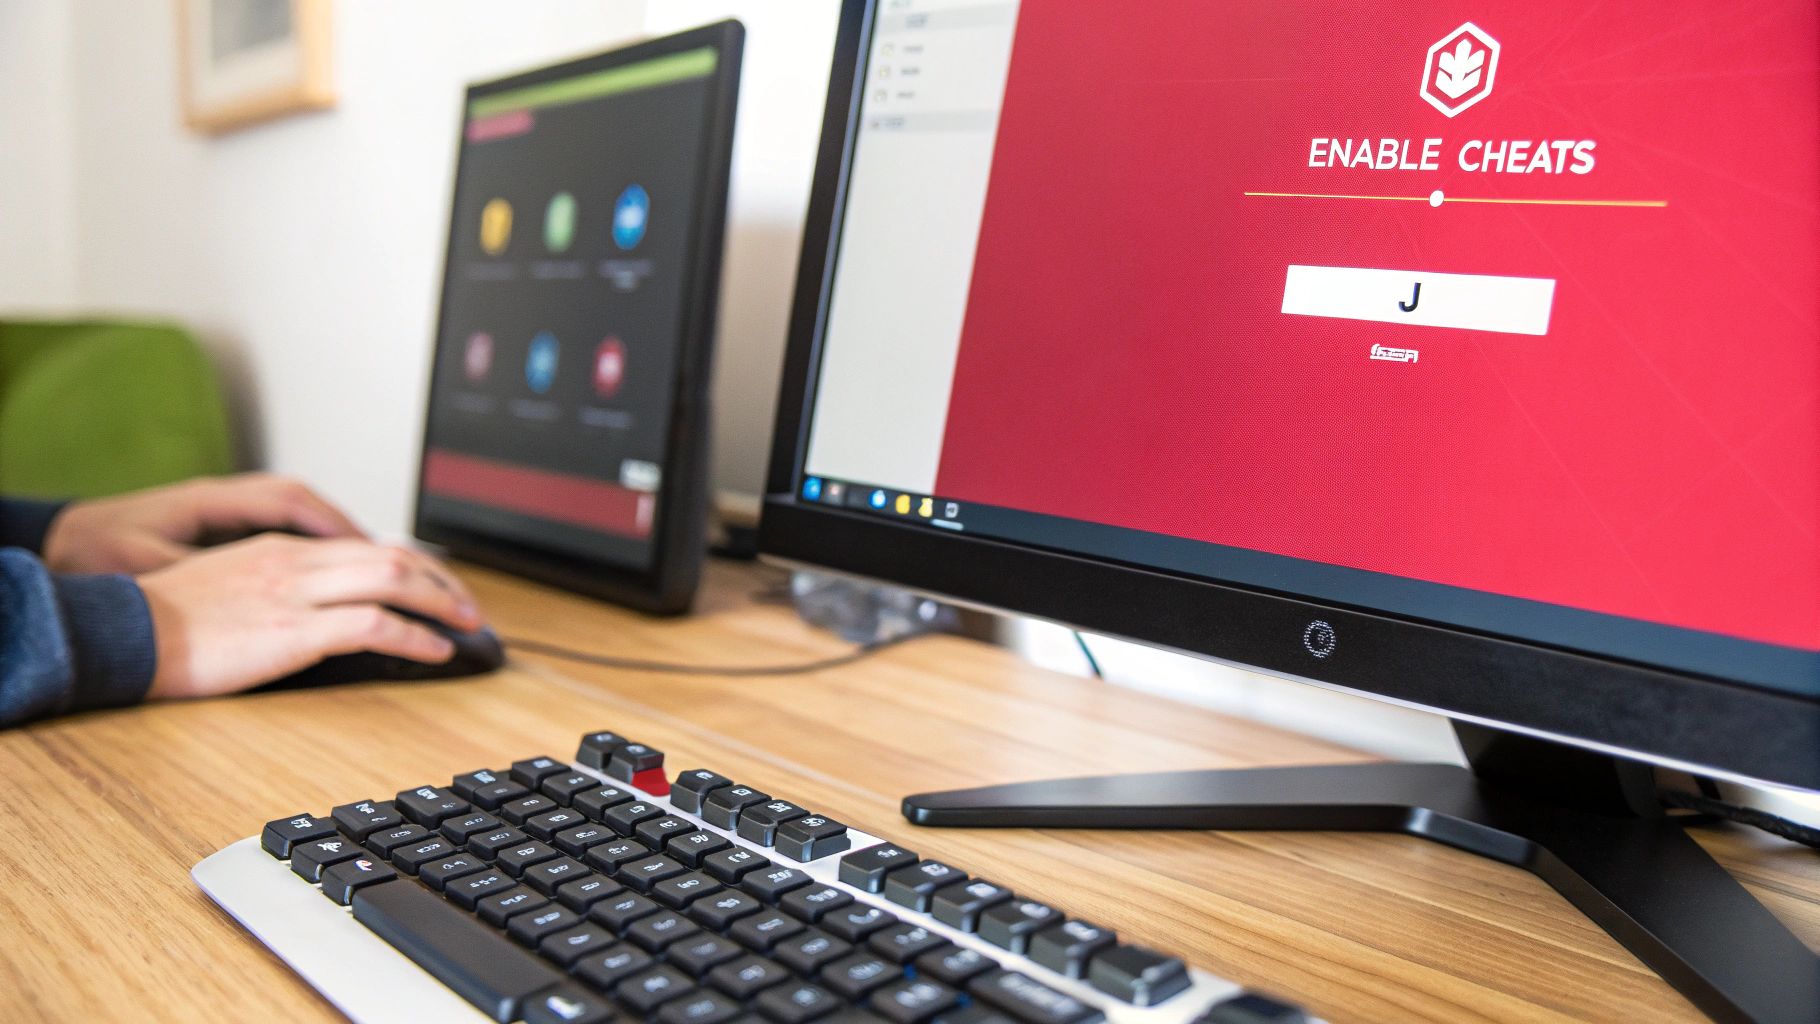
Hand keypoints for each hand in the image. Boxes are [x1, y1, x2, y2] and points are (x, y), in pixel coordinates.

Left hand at [42, 473, 364, 574]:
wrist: (63, 542)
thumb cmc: (97, 553)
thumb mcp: (147, 564)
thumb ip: (198, 572)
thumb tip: (247, 589)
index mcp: (213, 499)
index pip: (294, 502)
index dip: (340, 527)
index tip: (375, 553)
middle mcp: (232, 499)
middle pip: (315, 508)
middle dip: (364, 537)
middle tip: (408, 568)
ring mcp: (234, 514)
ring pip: (309, 522)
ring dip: (352, 546)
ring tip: (393, 575)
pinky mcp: (231, 534)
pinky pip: (294, 535)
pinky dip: (327, 553)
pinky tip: (346, 579)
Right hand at [137, 535, 483, 699]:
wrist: (123, 633)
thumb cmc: (168, 621)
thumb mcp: (229, 585)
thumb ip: (277, 585)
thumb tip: (319, 608)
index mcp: (281, 548)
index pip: (366, 545)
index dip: (413, 564)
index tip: (437, 584)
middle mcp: (296, 561)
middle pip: (392, 555)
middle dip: (441, 580)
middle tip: (469, 605)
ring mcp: (296, 593)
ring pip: (393, 580)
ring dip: (441, 602)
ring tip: (466, 624)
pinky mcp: (294, 630)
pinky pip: (373, 625)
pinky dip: (415, 636)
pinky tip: (434, 650)